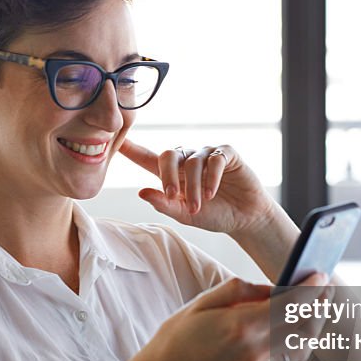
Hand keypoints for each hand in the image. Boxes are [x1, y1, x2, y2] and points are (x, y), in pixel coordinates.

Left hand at [118, 139, 274, 235]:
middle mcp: (188, 160)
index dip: (132, 149)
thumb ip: (165, 204)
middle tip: (172, 196)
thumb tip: (142, 192)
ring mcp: (207, 155)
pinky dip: (210, 177)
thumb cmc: (213, 215)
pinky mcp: (226, 154)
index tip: (115, 140)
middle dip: (167, 176)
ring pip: (192, 162)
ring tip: (198, 206)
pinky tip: (211, 193)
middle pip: (168, 155)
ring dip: (194, 186)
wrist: (244, 219)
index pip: (148, 158)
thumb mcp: (185, 215)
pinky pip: (214, 158)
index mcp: (173, 174)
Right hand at [135, 274, 327, 360]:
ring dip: (310, 328)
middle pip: (304, 327)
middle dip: (319, 306)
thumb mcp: (203, 302)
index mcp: (240, 325)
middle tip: (324, 290)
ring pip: (299, 349)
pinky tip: (291, 335)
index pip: (291, 304)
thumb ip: (241, 290)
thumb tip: (273, 288)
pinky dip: (293, 348)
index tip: (320, 275)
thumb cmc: (178, 337)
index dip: (310, 288)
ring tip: (312, 310)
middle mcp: (253, 353)